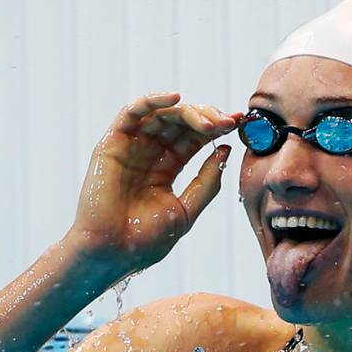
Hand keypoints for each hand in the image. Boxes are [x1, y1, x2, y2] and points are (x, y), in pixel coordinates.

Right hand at [69, 92, 238, 273]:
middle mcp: (149, 153)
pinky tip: (174, 98)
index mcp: (167, 168)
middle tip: (228, 123)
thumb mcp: (186, 210)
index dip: (217, 128)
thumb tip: (225, 151)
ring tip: (209, 122)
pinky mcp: (112, 144)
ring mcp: (131, 147)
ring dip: (188, 112)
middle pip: (182, 122)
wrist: (112, 253)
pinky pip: (131, 112)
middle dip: (208, 118)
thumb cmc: (144, 241)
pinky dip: (152, 100)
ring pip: (162, 114)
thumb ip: (207, 181)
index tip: (239, 123)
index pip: (195, 139)